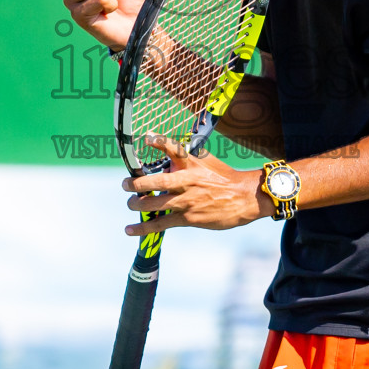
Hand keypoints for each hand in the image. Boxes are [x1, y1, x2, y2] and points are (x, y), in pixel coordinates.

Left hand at [121, 134, 271, 235]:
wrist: (244, 198)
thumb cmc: (223, 177)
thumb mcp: (206, 160)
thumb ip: (184, 156)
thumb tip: (163, 150)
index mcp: (192, 163)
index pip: (174, 148)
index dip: (159, 142)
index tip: (146, 138)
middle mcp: (188, 180)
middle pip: (157, 180)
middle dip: (136, 184)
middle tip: (125, 184)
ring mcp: (187, 201)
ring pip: (155, 203)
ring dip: (137, 204)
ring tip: (130, 204)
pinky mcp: (188, 218)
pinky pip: (161, 223)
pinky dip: (143, 227)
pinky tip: (129, 230)